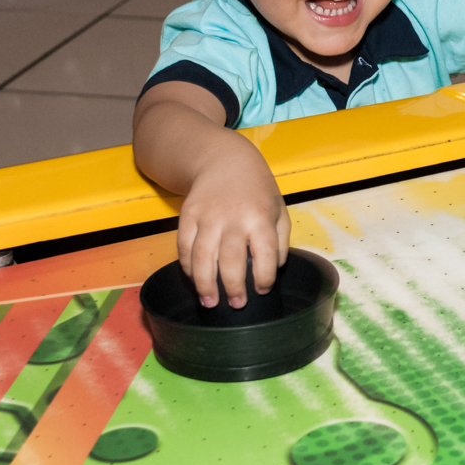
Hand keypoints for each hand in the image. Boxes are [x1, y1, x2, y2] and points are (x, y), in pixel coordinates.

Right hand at [176, 149, 289, 308]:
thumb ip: (280, 241)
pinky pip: (184, 246)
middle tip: (237, 304)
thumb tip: (274, 268)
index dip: (264, 276)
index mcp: (260, 217)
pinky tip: (195, 279)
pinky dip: (187, 266)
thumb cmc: (257, 190)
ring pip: (202, 256)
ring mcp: (207, 216)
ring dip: (204, 284)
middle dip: (233, 286)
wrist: (225, 160)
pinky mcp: (187, 215)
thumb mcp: (279, 209)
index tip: (263, 289)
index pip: (264, 253)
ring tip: (210, 302)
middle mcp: (233, 218)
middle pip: (230, 259)